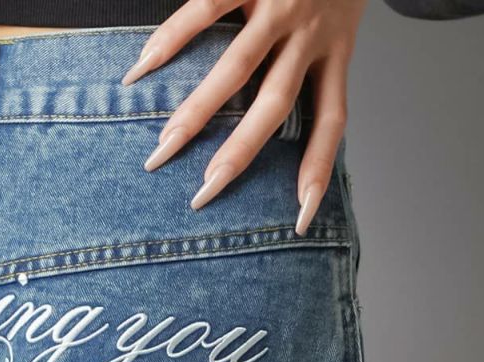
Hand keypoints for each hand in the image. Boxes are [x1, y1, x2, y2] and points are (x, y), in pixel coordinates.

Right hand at [123, 0, 366, 223]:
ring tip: (164, 146)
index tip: (298, 219)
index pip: (332, 122)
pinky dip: (171, 39)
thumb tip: (271, 122)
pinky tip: (142, 68)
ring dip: (198, 111)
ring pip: (238, 68)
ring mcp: (280, 4)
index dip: (318, 172)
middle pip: (274, 105)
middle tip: (202, 193)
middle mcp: (310, 33)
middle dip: (237, 153)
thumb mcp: (340, 19)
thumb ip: (314, 61)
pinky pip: (206, 8)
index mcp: (337, 50)